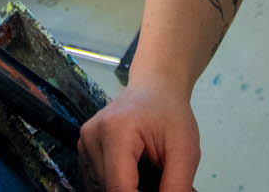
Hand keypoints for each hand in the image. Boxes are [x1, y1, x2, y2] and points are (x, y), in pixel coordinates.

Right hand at [79, 79, 199, 191]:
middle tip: (158, 182)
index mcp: (116, 131)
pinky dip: (116, 184)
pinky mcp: (83, 148)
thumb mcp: (185, 150)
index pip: (119, 188)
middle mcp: (92, 135)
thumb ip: (176, 185)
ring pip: (102, 188)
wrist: (155, 87)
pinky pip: (97, 180)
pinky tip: (133, 172)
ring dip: (125, 189)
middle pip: (109, 189)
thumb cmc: (170, 113)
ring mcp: (84, 141)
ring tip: (147, 174)